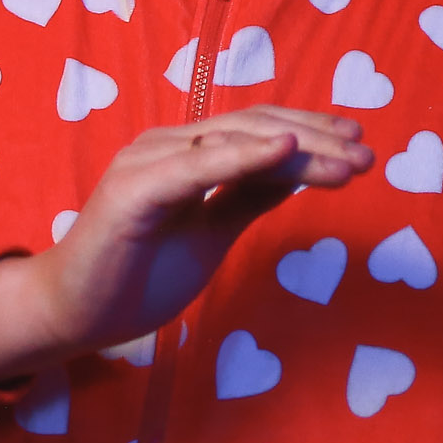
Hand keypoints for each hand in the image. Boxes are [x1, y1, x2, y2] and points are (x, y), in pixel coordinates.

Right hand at [0, 108, 373, 381]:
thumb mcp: (210, 233)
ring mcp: (148, 160)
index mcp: (185, 153)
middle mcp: (167, 145)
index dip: (310, 131)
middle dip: (317, 137)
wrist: (75, 315)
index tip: (358, 142)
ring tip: (346, 160)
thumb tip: (295, 170)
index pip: (257, 130)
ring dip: (298, 147)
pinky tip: (287, 152)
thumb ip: (245, 198)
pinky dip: (244, 155)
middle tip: (367, 154)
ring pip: (235, 140)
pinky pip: (199, 166)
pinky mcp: (133, 188)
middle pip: (254, 127)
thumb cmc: (136, 275)